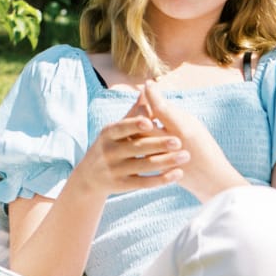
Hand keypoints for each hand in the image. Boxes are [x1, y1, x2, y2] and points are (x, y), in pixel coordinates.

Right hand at [72, 91, 188, 196]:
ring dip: (166, 161)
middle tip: (179, 141)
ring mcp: (114, 170)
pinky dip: (161, 179)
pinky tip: (178, 174)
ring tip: (185, 157)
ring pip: (143, 165)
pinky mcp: (122, 185)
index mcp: (108, 134)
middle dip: (159, 144)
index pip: (122, 127)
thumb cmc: (110, 147)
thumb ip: (133, 113)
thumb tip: (147, 90)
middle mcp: (109, 151)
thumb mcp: (115, 131)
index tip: (151, 122)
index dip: (135, 125)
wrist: (90, 178)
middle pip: (137, 147)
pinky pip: (144, 183)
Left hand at [136, 80, 242, 200]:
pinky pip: (141, 148)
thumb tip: (154, 100)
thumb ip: (174, 113)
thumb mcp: (194, 126)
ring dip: (137, 122)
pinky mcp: (156, 166)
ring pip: (139, 135)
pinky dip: (139, 135)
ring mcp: (161, 156)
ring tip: (141, 113)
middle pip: (144, 120)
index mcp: (183, 131)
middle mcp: (170, 143)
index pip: (160, 107)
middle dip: (141, 106)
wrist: (210, 179)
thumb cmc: (205, 148)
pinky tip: (142, 130)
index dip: (152, 94)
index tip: (148, 84)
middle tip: (142, 97)